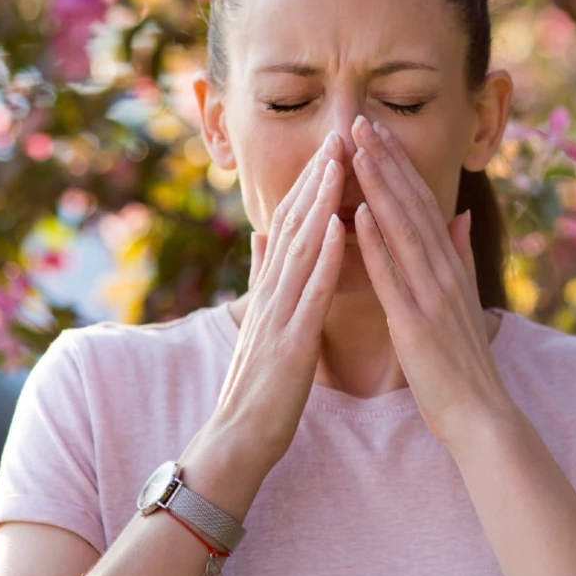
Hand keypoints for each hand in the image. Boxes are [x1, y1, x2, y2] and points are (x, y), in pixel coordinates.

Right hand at [211, 130, 347, 472]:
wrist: (237, 441)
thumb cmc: (258, 386)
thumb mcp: (261, 322)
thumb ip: (262, 277)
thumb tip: (262, 234)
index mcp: (271, 290)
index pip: (291, 225)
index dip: (310, 183)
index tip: (331, 146)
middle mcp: (271, 294)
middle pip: (294, 225)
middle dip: (316, 178)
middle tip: (337, 134)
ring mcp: (278, 316)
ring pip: (300, 248)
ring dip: (320, 202)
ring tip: (338, 162)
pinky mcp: (290, 343)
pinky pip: (309, 293)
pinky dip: (324, 256)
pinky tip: (339, 226)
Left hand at [348, 114, 514, 449]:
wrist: (481, 416)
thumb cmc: (463, 363)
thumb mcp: (463, 299)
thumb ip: (459, 255)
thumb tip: (457, 215)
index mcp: (449, 266)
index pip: (421, 203)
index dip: (398, 164)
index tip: (376, 130)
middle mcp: (443, 271)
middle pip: (411, 205)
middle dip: (385, 160)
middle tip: (359, 120)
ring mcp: (431, 295)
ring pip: (401, 229)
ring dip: (378, 186)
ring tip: (357, 149)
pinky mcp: (415, 323)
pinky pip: (392, 276)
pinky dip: (376, 243)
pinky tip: (357, 214)